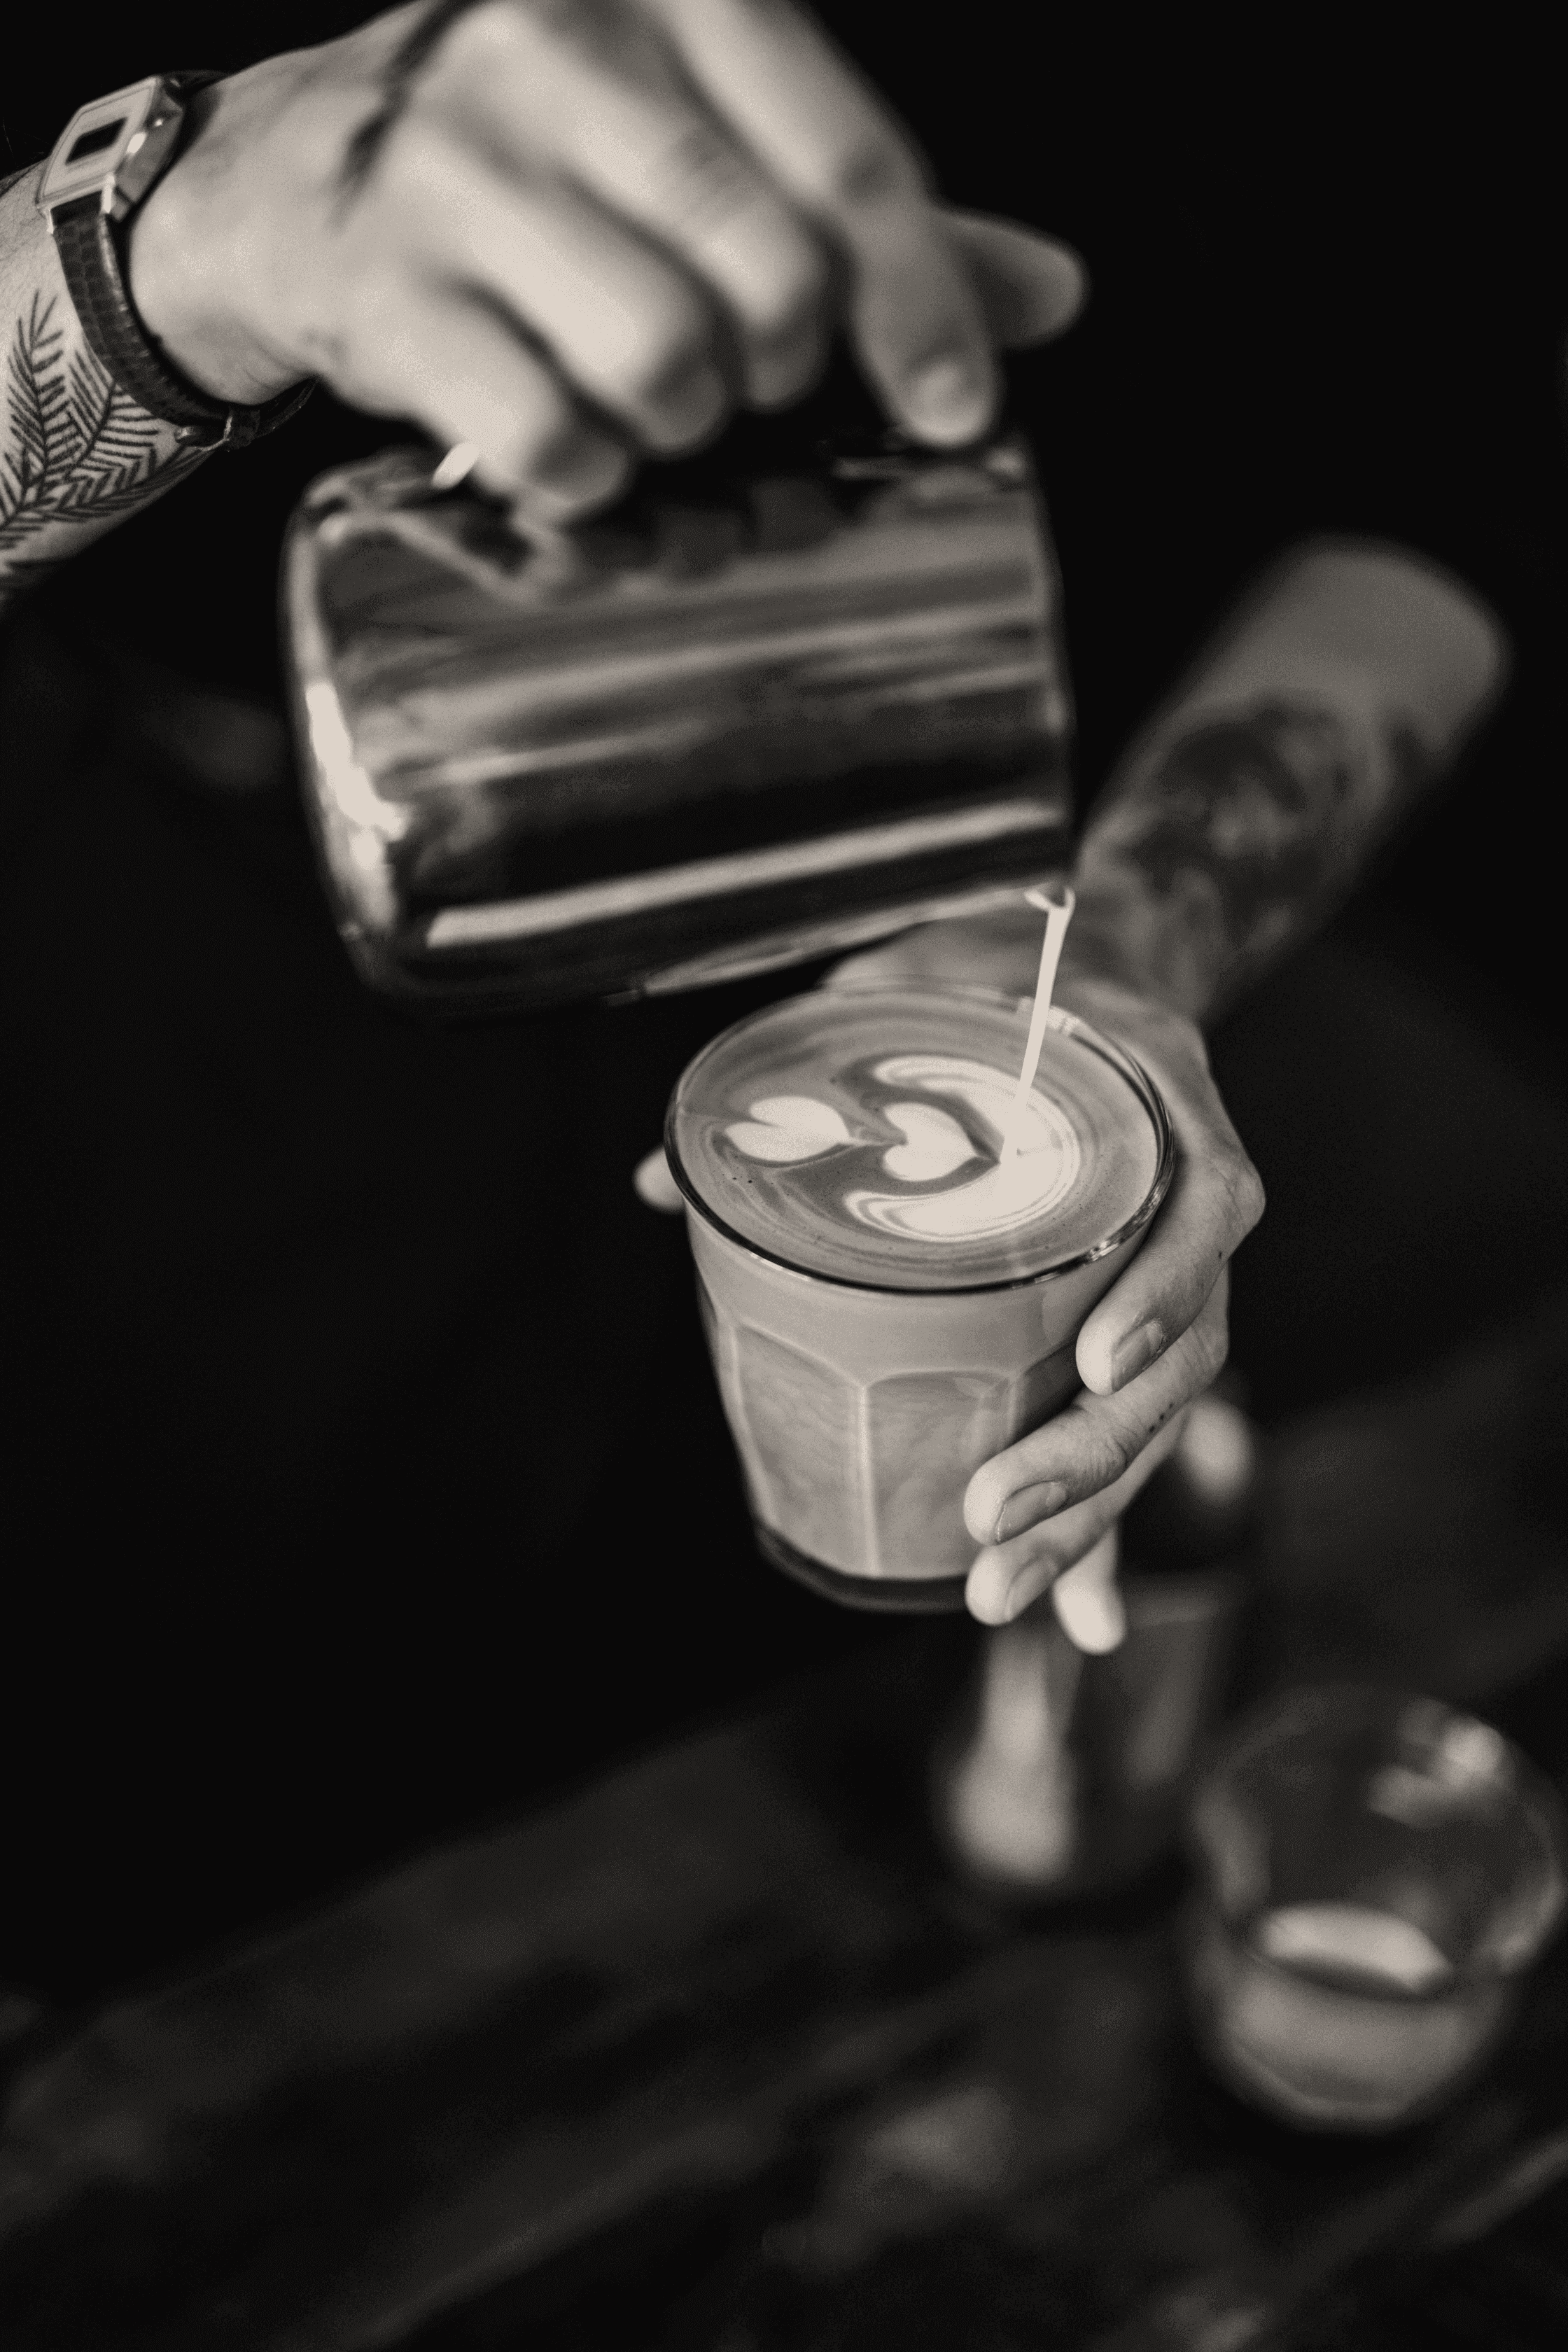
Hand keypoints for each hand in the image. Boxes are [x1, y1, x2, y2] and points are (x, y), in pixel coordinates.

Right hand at [129, 0, 1085, 516]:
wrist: (291, 175)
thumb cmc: (537, 159)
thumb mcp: (700, 138)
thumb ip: (857, 210)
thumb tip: (1049, 294)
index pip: (847, 162)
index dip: (923, 307)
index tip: (957, 409)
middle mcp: (560, 51)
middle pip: (769, 280)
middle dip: (780, 372)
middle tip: (741, 380)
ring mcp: (459, 168)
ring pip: (664, 363)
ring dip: (683, 431)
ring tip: (645, 403)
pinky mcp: (390, 292)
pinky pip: (549, 435)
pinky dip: (587, 479)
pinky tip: (572, 446)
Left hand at [825, 920, 1265, 1623]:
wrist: (1088, 973)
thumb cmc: (999, 981)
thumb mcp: (914, 988)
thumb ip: (809, 1067)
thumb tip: (656, 1182)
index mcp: (1160, 1102)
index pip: (1201, 1207)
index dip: (1161, 1289)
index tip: (1095, 1360)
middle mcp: (1189, 1197)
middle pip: (1179, 1350)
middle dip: (1090, 1452)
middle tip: (989, 1516)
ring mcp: (1173, 1270)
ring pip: (1158, 1413)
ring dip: (1088, 1512)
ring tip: (996, 1589)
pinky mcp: (1139, 1324)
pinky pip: (1130, 1431)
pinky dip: (1102, 1528)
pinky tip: (1074, 1617)